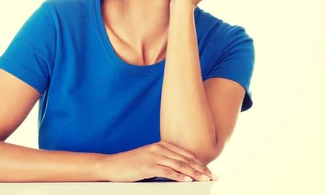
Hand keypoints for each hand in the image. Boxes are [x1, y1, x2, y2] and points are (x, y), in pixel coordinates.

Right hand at [98, 140, 218, 182]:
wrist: (112, 165)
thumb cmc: (131, 165)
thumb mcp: (150, 159)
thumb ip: (165, 161)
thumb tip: (182, 170)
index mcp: (162, 145)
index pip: (186, 155)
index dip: (200, 163)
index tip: (210, 172)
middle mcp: (159, 148)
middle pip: (185, 160)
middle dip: (201, 169)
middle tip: (213, 177)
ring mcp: (153, 156)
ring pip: (179, 165)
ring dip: (194, 174)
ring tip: (205, 179)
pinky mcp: (147, 166)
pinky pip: (166, 171)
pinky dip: (178, 176)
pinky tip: (187, 180)